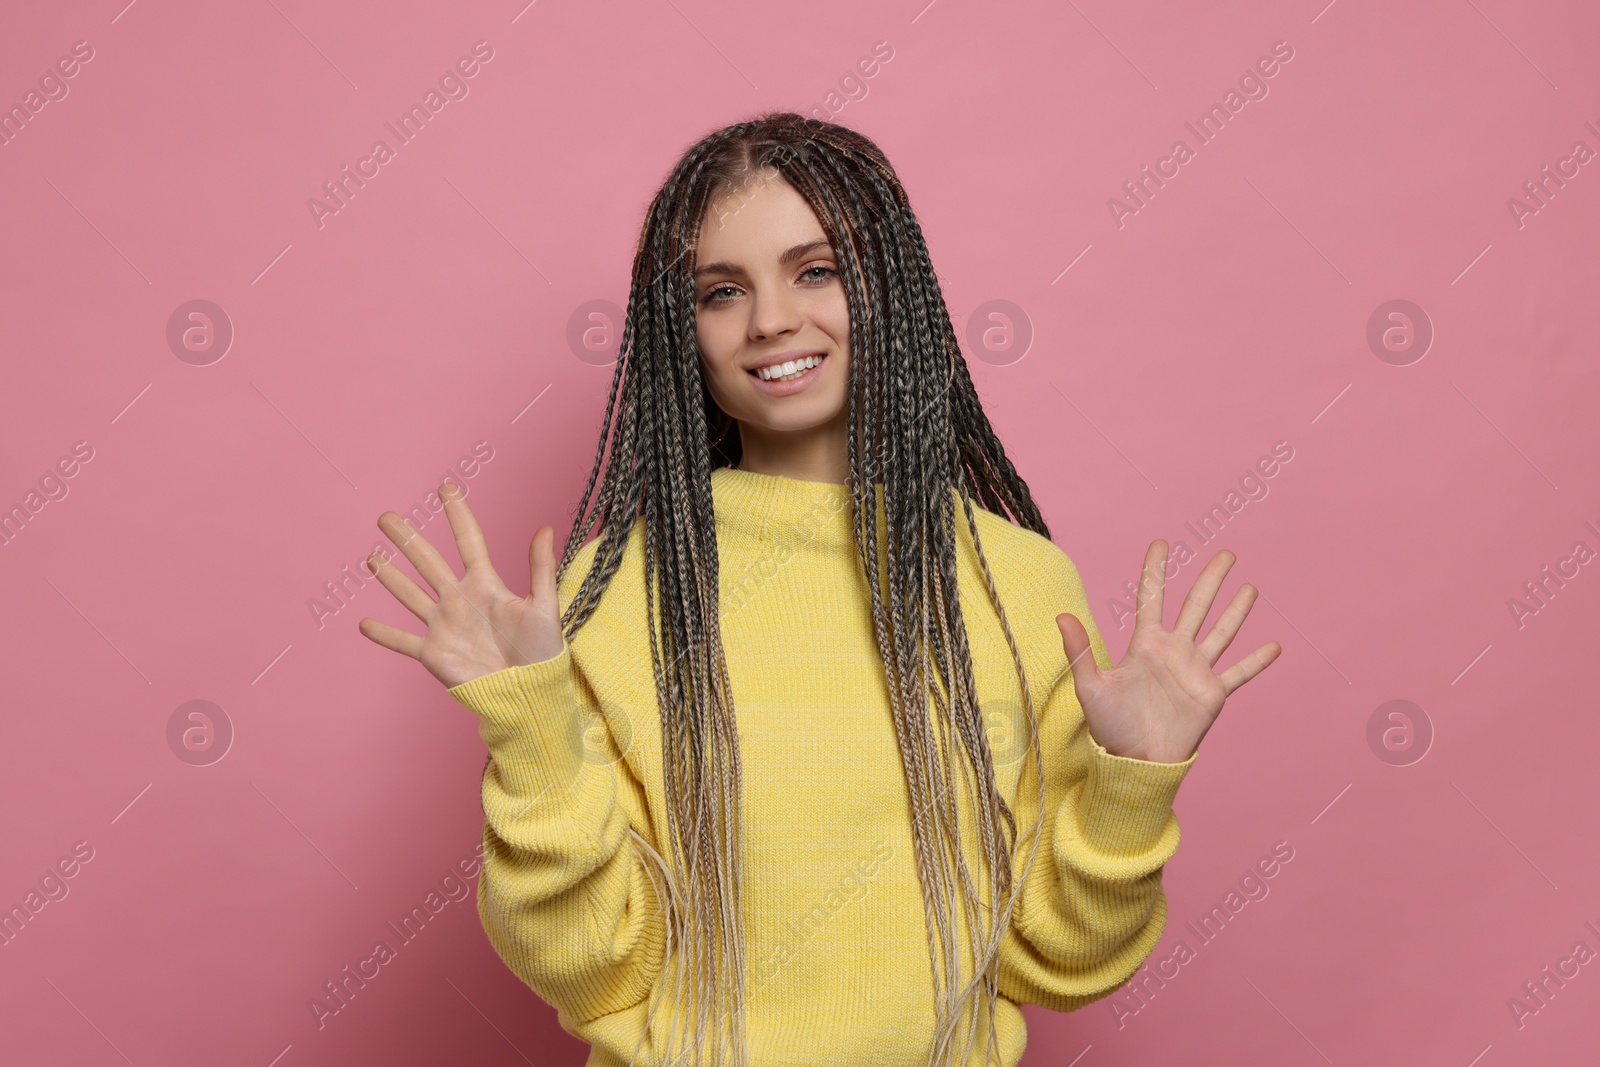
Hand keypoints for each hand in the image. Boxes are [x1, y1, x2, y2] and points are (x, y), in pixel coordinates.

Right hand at [358, 482, 565, 688]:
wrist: (529, 693)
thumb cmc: (542, 652)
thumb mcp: (544, 605)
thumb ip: (540, 567)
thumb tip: (545, 526)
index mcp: (487, 585)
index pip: (469, 541)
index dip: (457, 514)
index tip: (446, 487)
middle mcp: (460, 600)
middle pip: (428, 561)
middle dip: (406, 538)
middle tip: (385, 517)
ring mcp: (444, 625)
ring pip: (410, 594)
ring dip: (390, 576)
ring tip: (372, 557)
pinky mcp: (433, 653)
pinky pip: (402, 641)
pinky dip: (383, 634)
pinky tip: (363, 624)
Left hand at [1055, 540, 1281, 763]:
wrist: (1136, 761)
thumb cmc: (1110, 726)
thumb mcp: (1090, 686)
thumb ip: (1079, 650)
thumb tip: (1061, 616)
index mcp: (1145, 644)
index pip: (1152, 597)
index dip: (1156, 570)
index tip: (1161, 543)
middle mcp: (1173, 651)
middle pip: (1196, 605)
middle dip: (1211, 579)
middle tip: (1226, 553)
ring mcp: (1195, 671)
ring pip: (1221, 631)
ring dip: (1236, 610)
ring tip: (1250, 587)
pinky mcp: (1212, 694)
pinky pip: (1239, 673)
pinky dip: (1256, 661)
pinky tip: (1274, 646)